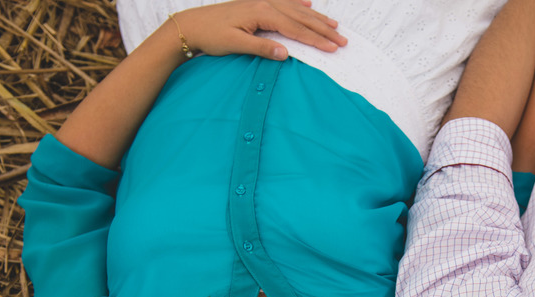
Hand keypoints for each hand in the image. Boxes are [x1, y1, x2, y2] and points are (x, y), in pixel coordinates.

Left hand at [172, 0, 346, 60]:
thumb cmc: (211, 36)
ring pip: (295, 10)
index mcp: (261, 13)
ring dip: (316, 18)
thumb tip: (285, 54)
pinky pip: (284, 2)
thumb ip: (262, 48)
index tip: (333, 48)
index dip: (316, 39)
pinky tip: (307, 4)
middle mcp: (264, 3)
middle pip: (300, 17)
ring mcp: (260, 2)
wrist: (192, 26)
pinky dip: (298, 4)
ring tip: (333, 25)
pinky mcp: (256, 4)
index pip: (295, 29)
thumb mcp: (236, 45)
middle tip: (342, 40)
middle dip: (323, 29)